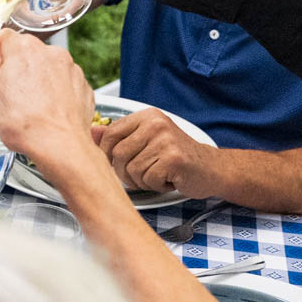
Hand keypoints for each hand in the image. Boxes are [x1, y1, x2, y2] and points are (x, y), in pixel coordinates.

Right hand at [0, 30, 95, 163]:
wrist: (60, 146)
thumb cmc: (26, 123)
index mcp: (24, 48)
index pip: (1, 39)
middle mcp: (49, 53)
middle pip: (24, 53)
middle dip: (12, 71)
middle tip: (4, 97)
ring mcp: (69, 68)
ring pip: (44, 68)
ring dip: (33, 81)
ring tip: (27, 107)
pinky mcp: (82, 85)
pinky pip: (62, 82)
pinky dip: (53, 92)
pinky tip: (45, 111)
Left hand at [95, 109, 214, 196]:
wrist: (211, 168)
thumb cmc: (176, 156)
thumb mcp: (146, 140)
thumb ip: (119, 136)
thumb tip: (90, 132)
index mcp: (147, 116)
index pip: (111, 133)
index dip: (107, 154)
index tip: (116, 163)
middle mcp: (156, 124)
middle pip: (118, 154)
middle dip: (124, 172)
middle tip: (140, 175)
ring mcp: (165, 140)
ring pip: (132, 170)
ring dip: (142, 180)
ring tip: (157, 175)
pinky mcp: (174, 158)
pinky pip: (147, 179)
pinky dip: (155, 185)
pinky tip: (168, 179)